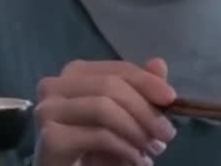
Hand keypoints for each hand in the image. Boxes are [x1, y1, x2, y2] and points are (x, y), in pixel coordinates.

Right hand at [33, 58, 177, 165]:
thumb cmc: (95, 147)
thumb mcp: (124, 118)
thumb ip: (140, 92)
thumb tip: (159, 64)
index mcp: (74, 73)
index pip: (117, 68)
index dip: (147, 81)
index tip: (172, 99)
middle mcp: (54, 85)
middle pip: (110, 86)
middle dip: (145, 110)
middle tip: (166, 134)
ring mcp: (48, 110)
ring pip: (103, 108)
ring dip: (137, 130)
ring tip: (153, 150)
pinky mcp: (51, 138)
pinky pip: (98, 136)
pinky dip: (125, 148)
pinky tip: (136, 160)